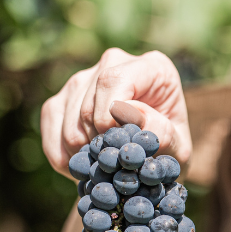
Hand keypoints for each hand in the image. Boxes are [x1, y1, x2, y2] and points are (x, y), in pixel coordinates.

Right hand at [41, 49, 191, 178]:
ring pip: (68, 123)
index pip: (113, 80)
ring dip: (84, 155)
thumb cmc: (169, 150)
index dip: (109, 114)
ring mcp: (82, 80)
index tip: (118, 143)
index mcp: (151, 67)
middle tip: (118, 165)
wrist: (151, 160)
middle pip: (87, 106)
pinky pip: (52, 134)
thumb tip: (134, 114)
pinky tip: (87, 166)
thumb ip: (163, 133)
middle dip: (99, 143)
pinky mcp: (60, 101)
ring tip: (107, 167)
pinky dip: (66, 160)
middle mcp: (113, 63)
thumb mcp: (178, 149)